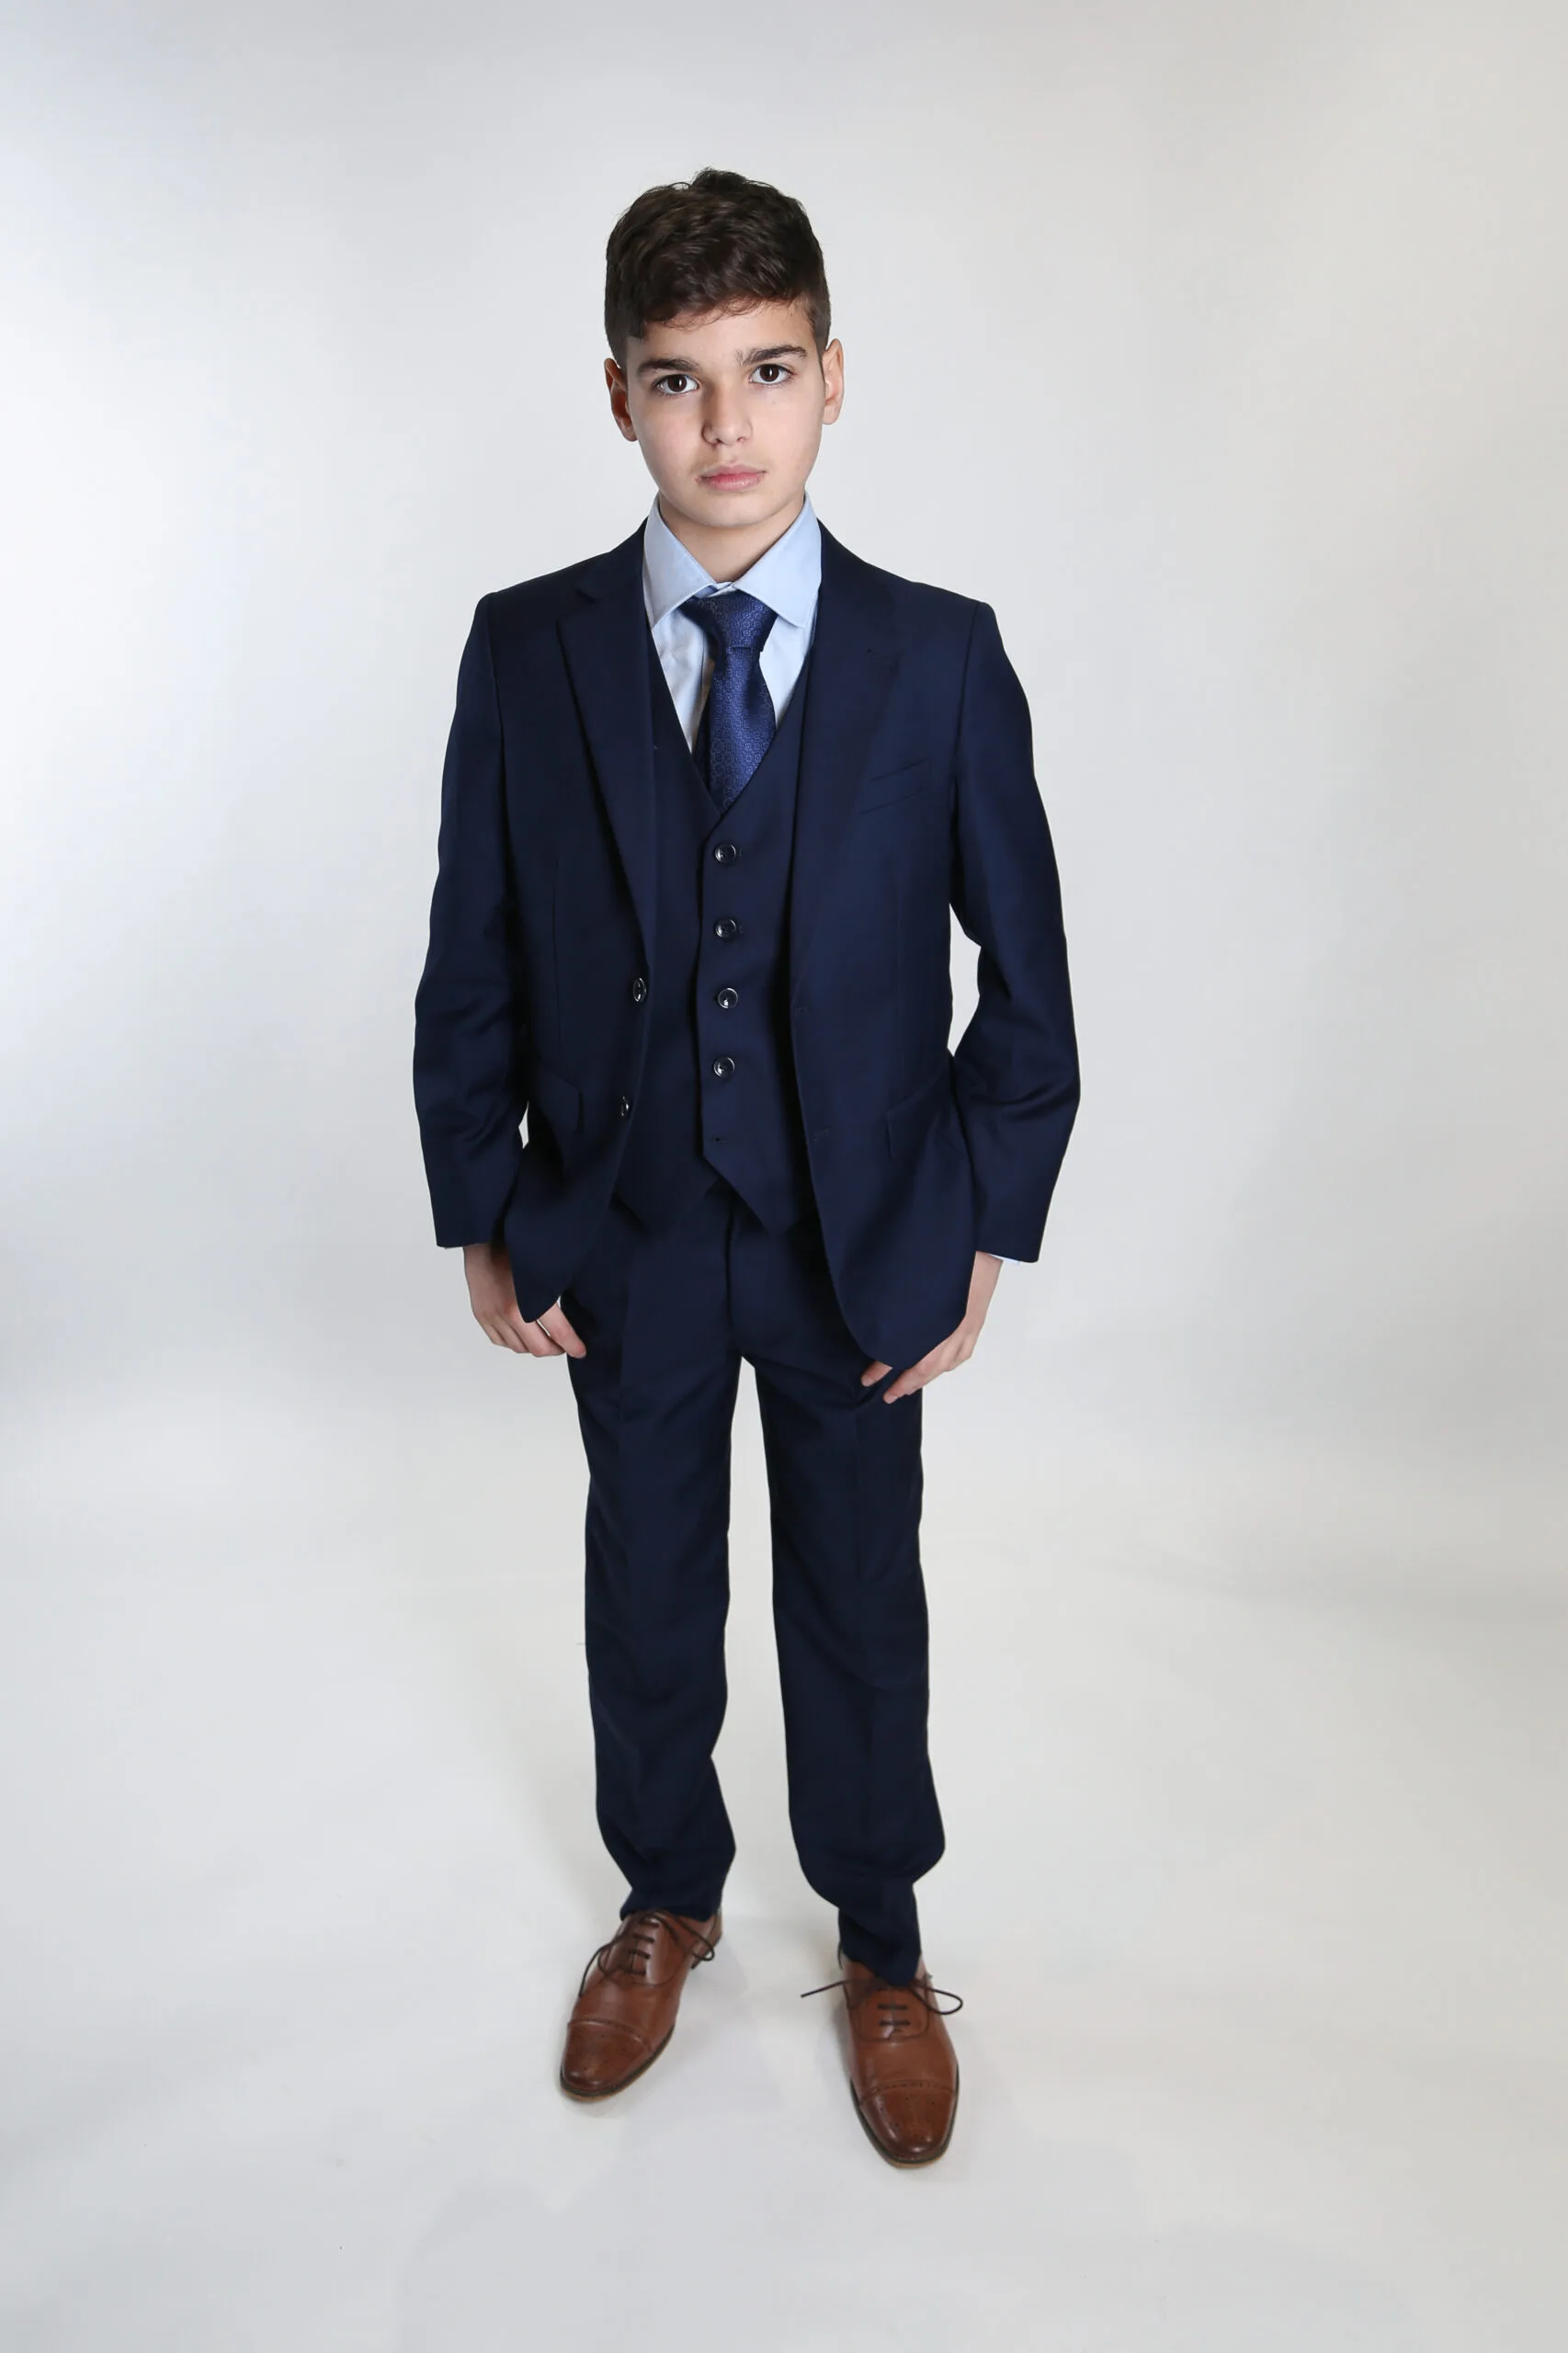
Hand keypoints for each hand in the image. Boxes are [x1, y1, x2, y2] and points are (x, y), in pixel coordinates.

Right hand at [462, 1240, 586, 1357]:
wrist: (483, 1235)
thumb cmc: (515, 1245)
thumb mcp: (545, 1268)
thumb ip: (555, 1293)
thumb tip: (572, 1314)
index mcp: (529, 1300)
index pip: (559, 1334)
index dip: (573, 1345)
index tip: (581, 1351)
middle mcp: (509, 1313)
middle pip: (538, 1348)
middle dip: (555, 1349)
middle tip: (564, 1345)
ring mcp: (492, 1316)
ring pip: (518, 1348)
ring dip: (533, 1346)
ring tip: (544, 1338)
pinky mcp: (481, 1315)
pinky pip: (499, 1341)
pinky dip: (513, 1342)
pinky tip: (522, 1333)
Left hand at [861, 1251, 1000, 1401]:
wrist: (983, 1243)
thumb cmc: (949, 1254)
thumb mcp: (912, 1276)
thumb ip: (897, 1301)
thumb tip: (877, 1314)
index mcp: (930, 1319)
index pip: (901, 1352)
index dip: (882, 1368)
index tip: (868, 1378)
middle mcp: (948, 1328)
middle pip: (924, 1367)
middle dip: (904, 1383)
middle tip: (887, 1394)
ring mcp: (965, 1328)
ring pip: (943, 1365)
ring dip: (925, 1379)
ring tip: (910, 1386)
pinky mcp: (976, 1323)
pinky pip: (961, 1354)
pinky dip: (947, 1366)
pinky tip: (940, 1368)